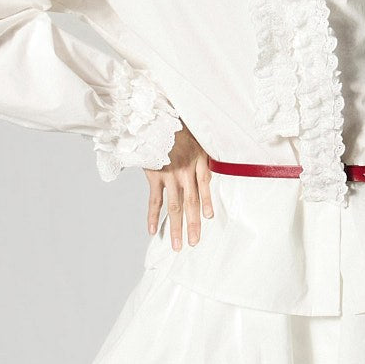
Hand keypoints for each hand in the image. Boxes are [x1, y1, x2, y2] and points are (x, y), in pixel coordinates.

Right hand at [143, 123, 213, 250]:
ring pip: (174, 206)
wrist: (155, 119)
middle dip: (193, 224)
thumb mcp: (198, 138)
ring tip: (176, 245)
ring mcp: (168, 175)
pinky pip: (154, 200)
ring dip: (175, 227)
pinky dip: (152, 215)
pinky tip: (152, 230)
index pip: (205, 185)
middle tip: (194, 243)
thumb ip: (204, 156)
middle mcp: (185, 171)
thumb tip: (212, 172)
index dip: (207, 201)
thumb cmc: (179, 129)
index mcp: (198, 161)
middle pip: (191, 202)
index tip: (208, 217)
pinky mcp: (154, 176)